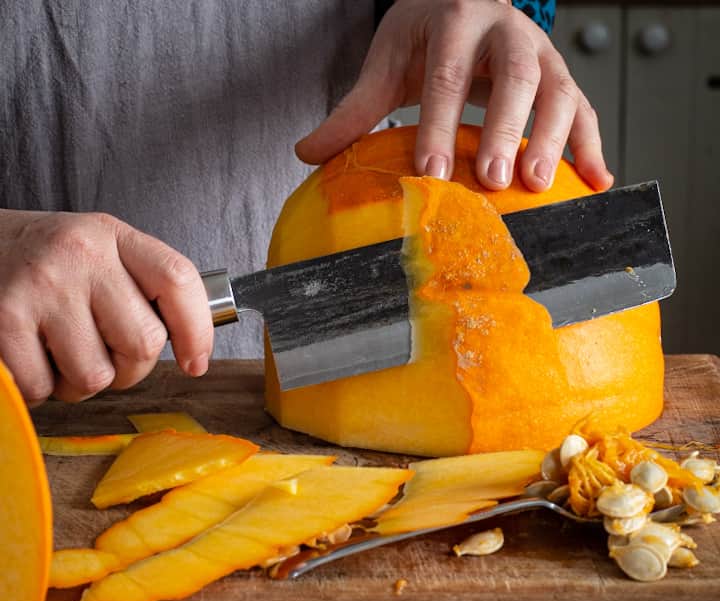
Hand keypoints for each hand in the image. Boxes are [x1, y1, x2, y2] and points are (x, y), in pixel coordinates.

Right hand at [0, 210, 212, 404]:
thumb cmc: (48, 262)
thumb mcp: (102, 253)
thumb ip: (143, 287)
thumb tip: (191, 350)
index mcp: (113, 236)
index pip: (178, 280)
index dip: (197, 330)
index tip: (195, 362)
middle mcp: (81, 254)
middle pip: (144, 343)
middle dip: (130, 368)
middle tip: (105, 355)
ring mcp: (42, 286)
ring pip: (96, 376)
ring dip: (81, 383)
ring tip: (62, 354)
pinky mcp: (4, 318)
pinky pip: (44, 387)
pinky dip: (40, 388)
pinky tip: (31, 358)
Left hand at [296, 0, 612, 192]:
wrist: (466, 0)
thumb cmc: (428, 34)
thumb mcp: (389, 59)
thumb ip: (355, 107)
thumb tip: (309, 154)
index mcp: (456, 19)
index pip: (448, 76)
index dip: (441, 126)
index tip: (431, 174)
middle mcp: (507, 32)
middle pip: (517, 77)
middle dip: (507, 130)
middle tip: (496, 182)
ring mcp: (542, 55)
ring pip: (559, 91)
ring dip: (554, 140)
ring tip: (541, 185)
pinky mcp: (562, 78)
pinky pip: (584, 110)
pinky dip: (592, 147)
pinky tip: (597, 181)